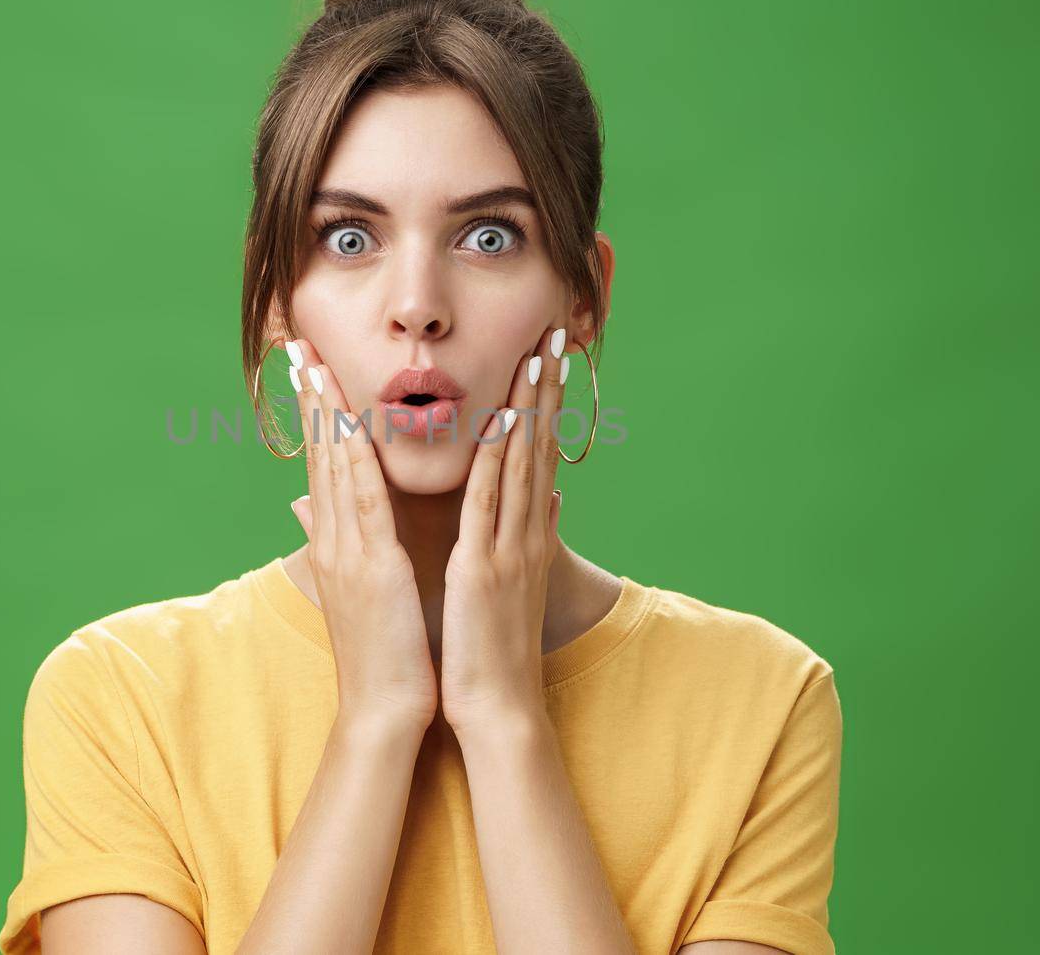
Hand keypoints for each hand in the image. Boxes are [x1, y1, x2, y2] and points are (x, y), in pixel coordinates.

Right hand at [286, 338, 437, 733]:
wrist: (385, 711)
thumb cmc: (386, 654)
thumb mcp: (365, 592)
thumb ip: (351, 546)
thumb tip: (325, 518)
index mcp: (338, 544)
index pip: (324, 465)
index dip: (316, 414)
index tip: (309, 369)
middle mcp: (333, 540)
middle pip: (318, 454)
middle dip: (309, 397)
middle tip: (297, 346)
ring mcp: (347, 552)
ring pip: (334, 467)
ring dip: (326, 411)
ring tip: (314, 363)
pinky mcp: (371, 567)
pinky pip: (364, 501)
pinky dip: (359, 458)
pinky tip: (355, 423)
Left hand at [440, 324, 568, 738]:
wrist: (498, 709)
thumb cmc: (495, 649)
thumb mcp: (516, 582)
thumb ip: (532, 535)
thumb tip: (554, 500)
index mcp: (526, 533)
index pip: (537, 453)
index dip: (544, 401)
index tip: (548, 354)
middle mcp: (524, 532)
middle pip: (539, 445)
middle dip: (546, 386)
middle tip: (555, 331)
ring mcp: (509, 547)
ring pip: (520, 463)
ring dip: (529, 406)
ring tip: (537, 354)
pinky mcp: (484, 567)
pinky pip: (491, 504)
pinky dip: (497, 462)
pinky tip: (502, 422)